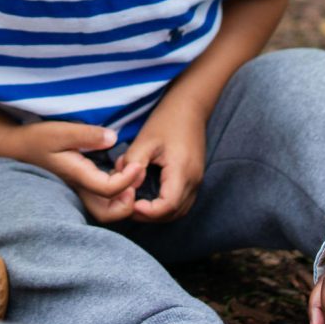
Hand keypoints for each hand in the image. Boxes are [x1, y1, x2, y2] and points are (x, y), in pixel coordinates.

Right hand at [10, 121, 143, 222]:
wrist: (17, 148)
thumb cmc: (37, 139)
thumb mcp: (61, 131)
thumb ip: (87, 135)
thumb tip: (113, 139)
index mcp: (77, 176)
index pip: (109, 189)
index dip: (128, 179)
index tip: (137, 163)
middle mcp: (79, 189)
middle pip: (107, 214)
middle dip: (127, 203)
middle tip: (136, 180)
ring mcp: (79, 191)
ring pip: (105, 210)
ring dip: (123, 199)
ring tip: (130, 175)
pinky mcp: (79, 187)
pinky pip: (102, 199)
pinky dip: (116, 192)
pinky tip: (118, 171)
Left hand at [120, 92, 207, 222]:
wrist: (189, 107)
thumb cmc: (166, 121)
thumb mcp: (144, 140)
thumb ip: (133, 163)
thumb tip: (127, 185)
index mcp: (182, 171)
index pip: (169, 205)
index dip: (149, 211)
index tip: (130, 204)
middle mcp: (194, 180)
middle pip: (175, 213)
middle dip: (150, 216)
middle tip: (127, 208)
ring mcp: (197, 180)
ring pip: (180, 210)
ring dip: (158, 214)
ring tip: (136, 205)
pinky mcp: (195, 178)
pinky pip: (182, 201)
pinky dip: (166, 206)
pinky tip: (148, 198)